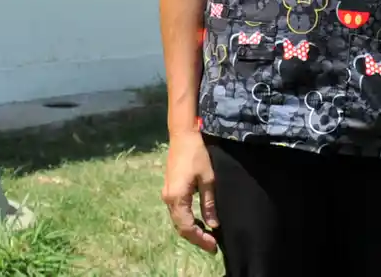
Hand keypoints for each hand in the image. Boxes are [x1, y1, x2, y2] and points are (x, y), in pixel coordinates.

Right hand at [161, 131, 218, 252]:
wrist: (182, 135)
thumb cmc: (197, 154)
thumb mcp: (207, 179)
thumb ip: (209, 203)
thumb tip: (212, 225)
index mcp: (177, 197)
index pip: (187, 227)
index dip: (200, 239)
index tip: (213, 246)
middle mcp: (168, 198)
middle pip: (180, 226)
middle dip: (196, 238)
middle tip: (212, 245)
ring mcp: (167, 194)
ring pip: (178, 220)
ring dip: (191, 229)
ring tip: (207, 235)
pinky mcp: (169, 189)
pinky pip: (177, 211)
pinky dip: (187, 220)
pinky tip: (199, 220)